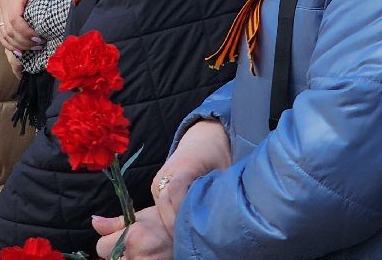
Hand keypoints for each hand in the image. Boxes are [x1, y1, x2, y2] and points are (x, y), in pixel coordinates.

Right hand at [0, 0, 52, 55]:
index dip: (25, 32)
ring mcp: (0, 11)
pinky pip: (1, 34)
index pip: (14, 19)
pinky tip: (20, 51)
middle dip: (24, 41)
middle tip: (40, 45)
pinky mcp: (1, 16)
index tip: (39, 37)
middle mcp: (3, 4)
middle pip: (8, 30)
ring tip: (34, 48)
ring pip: (3, 34)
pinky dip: (9, 45)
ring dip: (18, 45)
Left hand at [94, 207, 171, 258]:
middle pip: (110, 259)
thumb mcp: (138, 217)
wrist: (185, 234)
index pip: (101, 247)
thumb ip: (113, 223)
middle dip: (116, 252)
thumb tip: (94, 221)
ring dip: (125, 258)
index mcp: (131, 238)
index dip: (108, 241)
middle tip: (131, 245)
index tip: (120, 237)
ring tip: (137, 251)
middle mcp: (135, 256)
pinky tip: (140, 255)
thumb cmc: (161, 222)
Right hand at [152, 120, 231, 235]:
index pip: (176, 190)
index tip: (191, 229)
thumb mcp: (224, 168)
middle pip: (164, 203)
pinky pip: (159, 207)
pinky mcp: (157, 187)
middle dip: (174, 225)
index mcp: (185, 165)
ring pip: (159, 208)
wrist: (203, 137)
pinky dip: (168, 219)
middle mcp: (166, 173)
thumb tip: (224, 217)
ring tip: (184, 241)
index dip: (181, 211)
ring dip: (170, 224)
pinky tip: (179, 232)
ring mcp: (159, 181)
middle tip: (188, 244)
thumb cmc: (217, 154)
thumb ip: (220, 190)